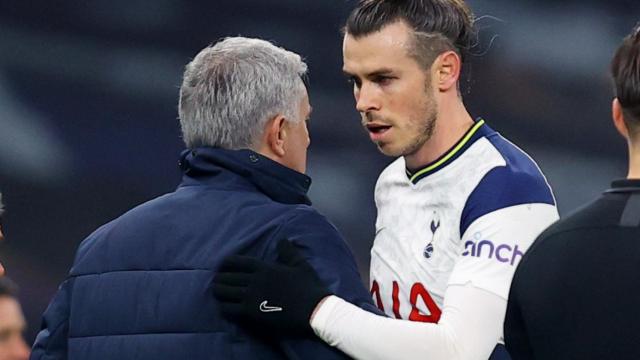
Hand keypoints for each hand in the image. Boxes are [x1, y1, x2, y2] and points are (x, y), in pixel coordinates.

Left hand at [213, 239, 331, 335]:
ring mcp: (252, 296)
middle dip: (220, 278)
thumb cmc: (309, 287)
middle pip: (228, 277)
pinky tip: (222, 307)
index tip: (221, 265)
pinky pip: (229, 309)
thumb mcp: (300, 265)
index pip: (238, 262)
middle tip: (216, 280)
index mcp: (265, 268)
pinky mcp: (251, 313)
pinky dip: (223, 307)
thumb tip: (282, 239)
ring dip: (218, 292)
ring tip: (217, 292)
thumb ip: (288, 251)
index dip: (226, 263)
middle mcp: (255, 280)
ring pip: (225, 292)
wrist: (313, 310)